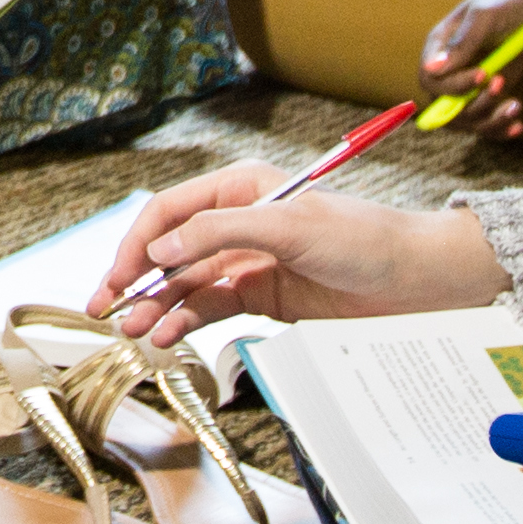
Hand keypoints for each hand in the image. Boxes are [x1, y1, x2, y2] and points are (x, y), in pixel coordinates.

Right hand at [97, 162, 502, 332]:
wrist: (417, 281)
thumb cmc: (365, 239)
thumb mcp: (290, 226)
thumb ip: (220, 233)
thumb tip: (162, 250)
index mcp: (242, 188)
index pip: (172, 212)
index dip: (140, 243)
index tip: (121, 276)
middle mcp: (239, 222)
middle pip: (171, 249)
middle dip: (136, 278)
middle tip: (105, 308)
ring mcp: (248, 261)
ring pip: (186, 283)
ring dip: (157, 306)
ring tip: (133, 331)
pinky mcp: (262, 296)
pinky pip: (211, 306)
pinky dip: (185, 321)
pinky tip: (166, 335)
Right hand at [420, 0, 522, 145]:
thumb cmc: (506, 2)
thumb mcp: (485, 17)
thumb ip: (461, 43)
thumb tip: (430, 70)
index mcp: (440, 47)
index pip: (430, 80)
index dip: (453, 85)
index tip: (484, 73)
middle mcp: (451, 71)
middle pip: (445, 107)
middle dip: (473, 105)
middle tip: (501, 83)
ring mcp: (470, 86)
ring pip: (467, 121)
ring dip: (490, 121)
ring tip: (515, 106)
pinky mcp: (490, 95)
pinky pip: (487, 124)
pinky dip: (500, 129)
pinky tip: (517, 126)